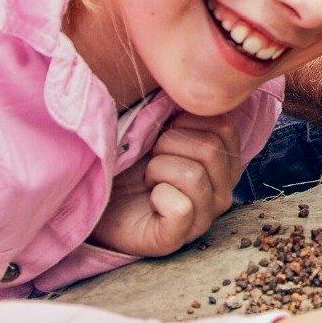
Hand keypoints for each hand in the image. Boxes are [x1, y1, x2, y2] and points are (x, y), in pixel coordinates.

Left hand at [88, 112, 245, 256]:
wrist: (97, 199)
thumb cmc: (130, 161)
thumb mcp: (156, 126)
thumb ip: (177, 108)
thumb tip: (185, 86)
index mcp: (223, 161)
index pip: (224, 126)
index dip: (186, 121)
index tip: (165, 133)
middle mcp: (222, 190)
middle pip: (210, 148)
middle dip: (167, 145)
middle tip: (152, 159)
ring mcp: (205, 217)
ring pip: (194, 175)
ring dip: (157, 170)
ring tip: (148, 180)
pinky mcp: (180, 237)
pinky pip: (181, 208)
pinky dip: (157, 196)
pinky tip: (150, 201)